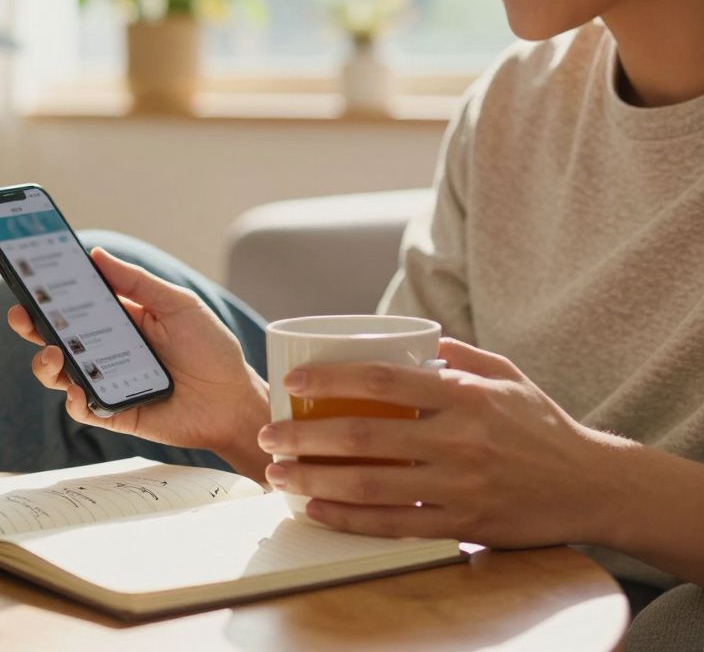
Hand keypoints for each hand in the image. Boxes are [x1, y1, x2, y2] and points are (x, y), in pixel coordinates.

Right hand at [8, 247, 269, 476]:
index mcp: (119, 318)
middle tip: (22, 315)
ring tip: (55, 355)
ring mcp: (105, 381)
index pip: (75, 302)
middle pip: (57, 336)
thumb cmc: (211, 349)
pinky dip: (74, 400)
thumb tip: (97, 255)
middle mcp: (106, 349)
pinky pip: (81, 408)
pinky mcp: (112, 412)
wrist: (233, 402)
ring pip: (60, 373)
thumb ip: (137, 282)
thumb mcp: (178, 305)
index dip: (49, 291)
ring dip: (47, 363)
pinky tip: (78, 390)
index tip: (28, 276)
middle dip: (32, 324)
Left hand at [257, 338, 617, 546]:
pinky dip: (348, 519)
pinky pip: (393, 525)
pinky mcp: (461, 522)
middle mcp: (458, 441)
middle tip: (270, 433)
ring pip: (370, 485)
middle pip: (363, 437)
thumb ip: (454, 353)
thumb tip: (407, 336)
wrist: (592, 485)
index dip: (330, 380)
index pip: (382, 381)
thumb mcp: (504, 374)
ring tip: (278, 472)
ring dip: (314, 479)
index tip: (293, 382)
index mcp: (464, 396)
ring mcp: (458, 486)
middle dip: (305, 436)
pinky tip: (315, 508)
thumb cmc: (540, 424)